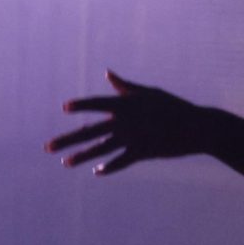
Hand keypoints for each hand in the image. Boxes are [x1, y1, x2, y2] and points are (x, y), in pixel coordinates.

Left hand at [46, 70, 208, 175]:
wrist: (198, 127)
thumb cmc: (171, 106)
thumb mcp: (147, 93)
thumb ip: (123, 86)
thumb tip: (107, 73)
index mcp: (124, 104)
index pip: (97, 103)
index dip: (81, 105)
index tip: (64, 108)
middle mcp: (124, 121)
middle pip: (90, 131)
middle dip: (67, 140)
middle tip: (47, 147)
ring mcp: (133, 138)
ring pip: (101, 149)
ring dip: (82, 157)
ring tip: (65, 162)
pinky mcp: (143, 152)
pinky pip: (122, 161)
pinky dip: (109, 167)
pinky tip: (96, 171)